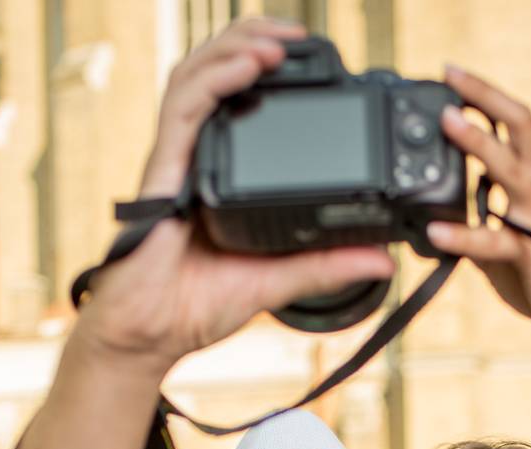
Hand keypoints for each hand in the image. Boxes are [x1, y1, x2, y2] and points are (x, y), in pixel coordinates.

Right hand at [75, 18, 395, 370]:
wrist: (149, 333)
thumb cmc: (195, 307)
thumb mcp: (279, 282)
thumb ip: (327, 267)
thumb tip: (381, 262)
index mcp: (219, 174)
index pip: (238, 100)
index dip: (266, 69)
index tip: (311, 60)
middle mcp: (195, 157)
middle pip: (216, 72)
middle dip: (253, 40)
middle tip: (297, 33)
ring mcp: (177, 159)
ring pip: (197, 74)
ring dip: (236, 46)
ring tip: (276, 40)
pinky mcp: (164, 168)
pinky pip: (186, 106)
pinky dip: (219, 76)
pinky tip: (248, 65)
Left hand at [427, 65, 530, 351]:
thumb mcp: (500, 239)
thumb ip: (474, 219)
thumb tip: (432, 212)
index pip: (513, 124)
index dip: (485, 96)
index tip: (453, 75)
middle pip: (519, 126)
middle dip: (484, 97)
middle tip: (451, 76)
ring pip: (512, 170)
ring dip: (479, 144)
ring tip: (448, 124)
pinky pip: (497, 240)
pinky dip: (464, 234)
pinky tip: (435, 231)